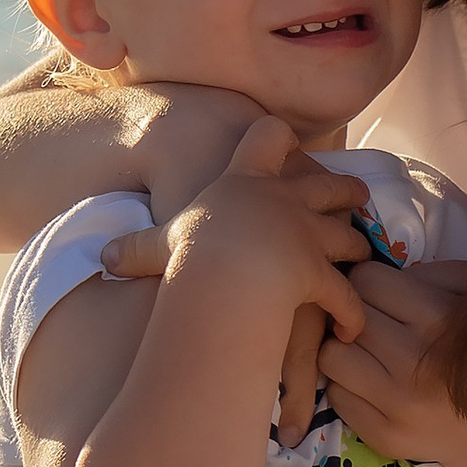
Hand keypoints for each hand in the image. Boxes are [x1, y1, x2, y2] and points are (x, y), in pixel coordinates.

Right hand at [108, 122, 374, 345]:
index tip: (288, 141)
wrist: (225, 273)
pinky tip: (349, 329)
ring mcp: (310, 234)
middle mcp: (287, 200)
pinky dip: (351, 313)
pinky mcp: (321, 272)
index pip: (269, 137)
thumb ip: (138, 248)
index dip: (279, 137)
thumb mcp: (161, 244)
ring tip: (363, 258)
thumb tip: (103, 259)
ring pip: (347, 236)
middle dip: (347, 190)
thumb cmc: (190, 252)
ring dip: (357, 248)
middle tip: (358, 196)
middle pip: (330, 184)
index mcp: (248, 181)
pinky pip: (345, 295)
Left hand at [318, 255, 466, 462]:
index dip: (372, 285)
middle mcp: (415, 362)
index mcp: (440, 318)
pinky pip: (336, 397)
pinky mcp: (387, 437)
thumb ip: (434, 273)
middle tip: (378, 329)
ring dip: (347, 352)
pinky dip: (350, 388)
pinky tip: (377, 389)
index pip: (366, 281)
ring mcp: (398, 405)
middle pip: (346, 318)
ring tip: (372, 357)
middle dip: (358, 318)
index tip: (384, 299)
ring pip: (331, 356)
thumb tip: (378, 274)